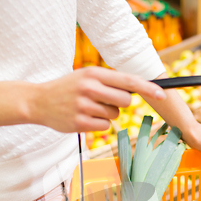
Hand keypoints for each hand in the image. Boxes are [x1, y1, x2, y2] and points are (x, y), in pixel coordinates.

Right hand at [28, 67, 165, 132]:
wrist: (38, 101)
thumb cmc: (67, 89)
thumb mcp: (86, 76)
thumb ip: (109, 81)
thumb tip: (137, 89)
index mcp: (94, 73)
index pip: (128, 80)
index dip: (148, 88)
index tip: (163, 95)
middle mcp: (90, 88)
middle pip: (125, 101)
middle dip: (120, 103)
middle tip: (103, 101)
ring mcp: (84, 106)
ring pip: (114, 115)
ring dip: (106, 114)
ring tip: (88, 108)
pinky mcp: (80, 123)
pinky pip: (104, 127)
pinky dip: (98, 125)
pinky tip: (84, 118)